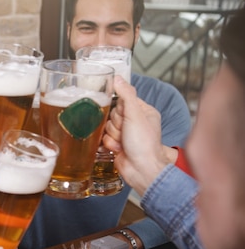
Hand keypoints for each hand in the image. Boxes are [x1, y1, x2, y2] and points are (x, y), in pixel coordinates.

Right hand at [103, 77, 171, 195]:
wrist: (141, 169)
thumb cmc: (144, 144)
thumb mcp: (135, 114)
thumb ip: (126, 94)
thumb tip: (117, 78)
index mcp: (143, 112)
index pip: (123, 100)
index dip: (121, 108)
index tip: (125, 115)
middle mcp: (135, 122)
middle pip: (112, 113)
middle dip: (116, 124)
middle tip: (126, 131)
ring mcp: (125, 134)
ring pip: (107, 126)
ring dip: (113, 135)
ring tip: (124, 142)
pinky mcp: (116, 144)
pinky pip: (104, 137)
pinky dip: (110, 143)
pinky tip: (119, 148)